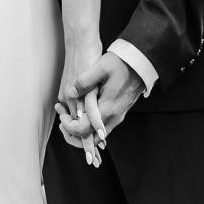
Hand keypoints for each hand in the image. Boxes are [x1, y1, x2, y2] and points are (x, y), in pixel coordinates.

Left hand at [57, 50, 145, 164]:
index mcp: (107, 108)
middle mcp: (113, 117)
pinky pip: (103, 128)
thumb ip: (84, 81)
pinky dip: (90, 127)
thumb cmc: (121, 64)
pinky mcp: (119, 113)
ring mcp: (118, 116)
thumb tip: (70, 92)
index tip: (61, 116)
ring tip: (69, 118)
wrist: (141, 64)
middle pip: (91, 140)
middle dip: (74, 135)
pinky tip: (82, 116)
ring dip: (82, 131)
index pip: (83, 130)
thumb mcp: (101, 68)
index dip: (68, 126)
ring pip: (97, 136)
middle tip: (62, 122)